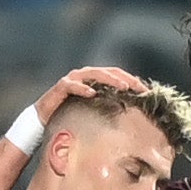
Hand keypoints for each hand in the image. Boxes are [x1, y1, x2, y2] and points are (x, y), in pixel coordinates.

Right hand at [31, 65, 146, 132]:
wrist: (44, 118)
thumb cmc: (71, 113)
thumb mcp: (94, 109)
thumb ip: (108, 105)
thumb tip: (131, 112)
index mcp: (94, 78)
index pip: (116, 75)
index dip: (131, 80)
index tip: (145, 90)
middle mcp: (84, 75)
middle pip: (108, 71)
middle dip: (125, 78)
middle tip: (138, 87)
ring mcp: (72, 79)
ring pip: (93, 74)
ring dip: (109, 79)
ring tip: (122, 86)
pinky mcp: (61, 86)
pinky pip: (72, 85)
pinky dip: (82, 88)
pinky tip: (92, 93)